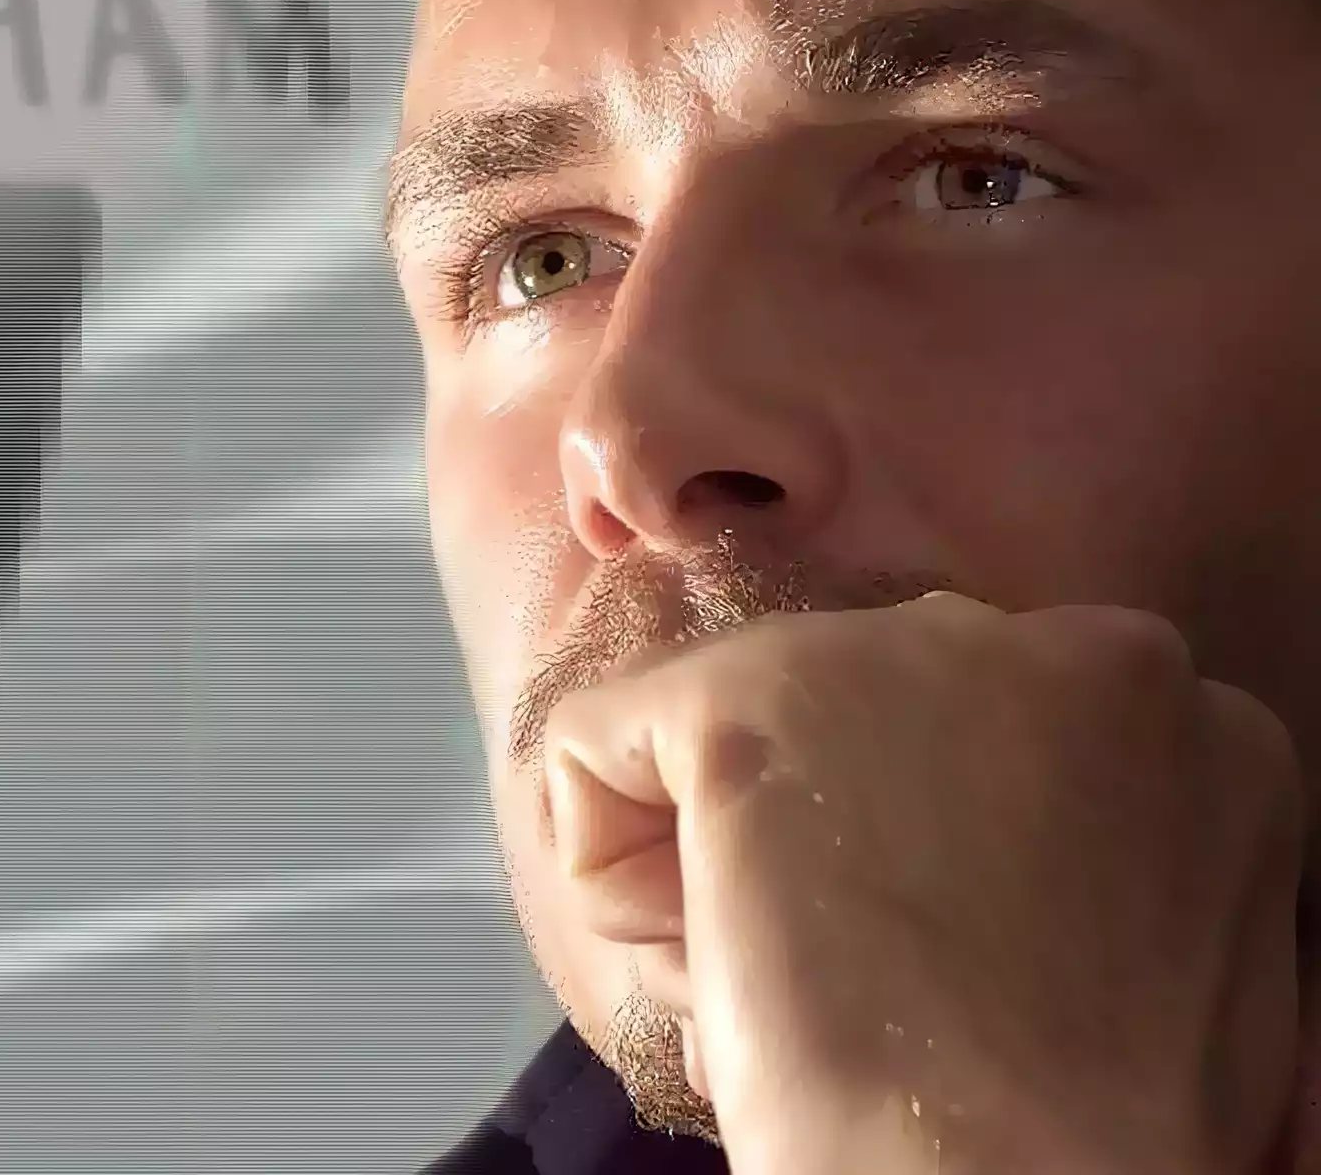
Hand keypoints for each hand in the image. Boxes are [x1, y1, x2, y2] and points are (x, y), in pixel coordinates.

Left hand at [542, 594, 1304, 1174]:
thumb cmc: (1074, 1105)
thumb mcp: (1120, 907)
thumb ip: (1039, 810)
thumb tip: (906, 805)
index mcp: (1146, 700)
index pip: (954, 724)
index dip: (915, 851)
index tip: (935, 949)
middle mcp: (1043, 636)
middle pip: (843, 711)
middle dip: (822, 832)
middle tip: (864, 970)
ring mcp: (897, 647)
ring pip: (727, 725)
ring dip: (727, 855)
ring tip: (800, 976)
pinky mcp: (751, 689)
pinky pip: (594, 747)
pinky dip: (608, 866)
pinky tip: (710, 956)